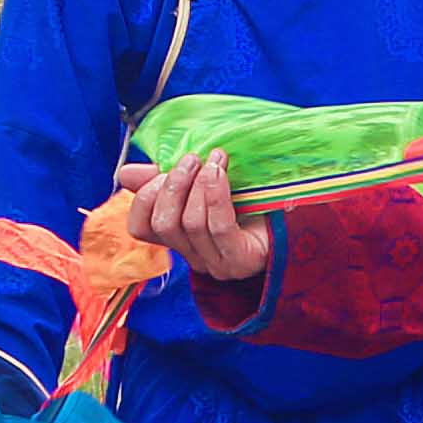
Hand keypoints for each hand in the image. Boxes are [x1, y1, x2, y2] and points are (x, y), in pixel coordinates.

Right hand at [113, 152, 275, 286]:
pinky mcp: (241, 260)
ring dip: (200, 184)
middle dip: (173, 185)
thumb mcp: (203, 182)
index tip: (164, 170)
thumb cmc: (249, 197)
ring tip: (218, 160)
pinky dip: (215, 195)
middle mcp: (194, 256)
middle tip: (192, 159)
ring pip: (189, 223)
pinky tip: (220, 173)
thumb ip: (165, 179)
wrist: (298, 214)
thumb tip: (124, 174)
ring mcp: (217, 263)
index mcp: (180, 239)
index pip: (140, 228)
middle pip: (163, 224)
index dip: (144, 198)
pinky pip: (218, 227)